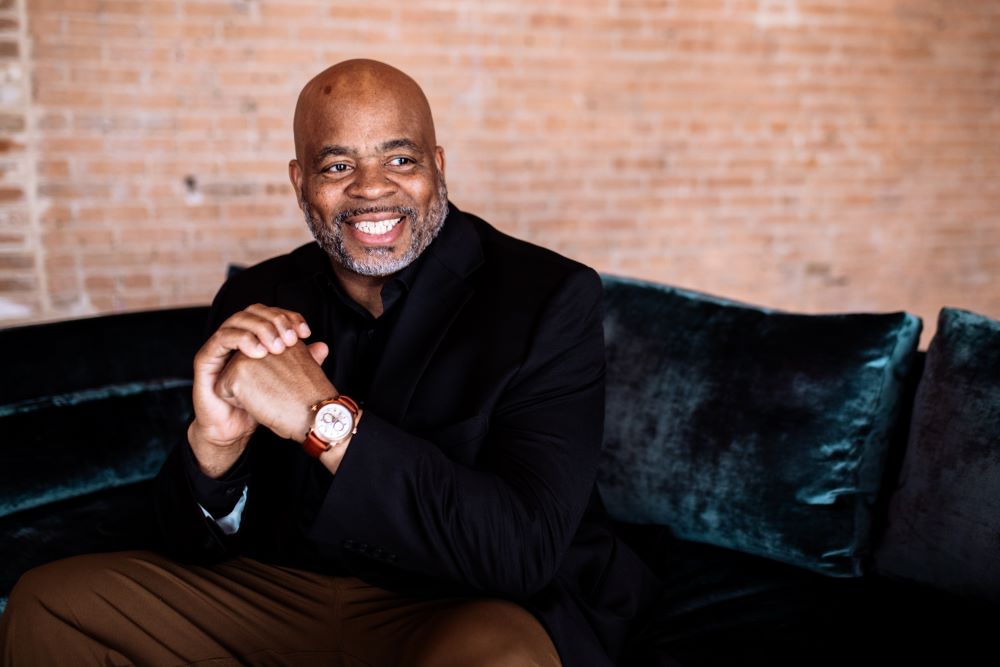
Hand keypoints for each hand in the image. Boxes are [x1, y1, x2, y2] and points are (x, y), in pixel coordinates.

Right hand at [189, 304, 313, 476]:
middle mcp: (236, 336)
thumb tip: (323, 346)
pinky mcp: (205, 358)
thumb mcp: (285, 380)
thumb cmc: (260, 404)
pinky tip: (258, 353)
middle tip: (291, 339)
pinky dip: (242, 340)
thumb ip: (302, 362)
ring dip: (260, 329)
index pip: (271, 313)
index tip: (305, 331)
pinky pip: (221, 338)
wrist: (235, 429)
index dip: (288, 316)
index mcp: (254, 336)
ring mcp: (219, 346)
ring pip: (238, 320)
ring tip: (277, 347)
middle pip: (254, 311)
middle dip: (275, 321)